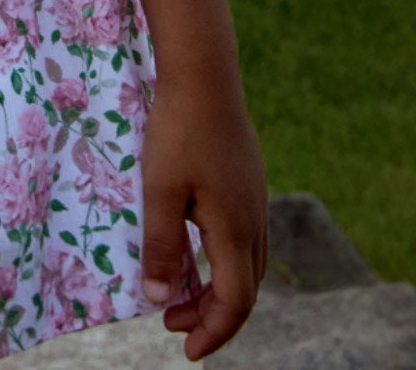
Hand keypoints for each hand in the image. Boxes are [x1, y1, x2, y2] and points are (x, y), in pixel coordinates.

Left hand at [139, 72, 267, 359]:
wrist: (204, 74)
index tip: (186, 351)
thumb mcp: (160, 192)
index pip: (235, 302)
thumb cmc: (178, 130)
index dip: (213, 332)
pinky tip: (197, 247)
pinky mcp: (248, 180)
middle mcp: (254, 219)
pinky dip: (223, 259)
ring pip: (248, 263)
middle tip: (173, 325)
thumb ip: (163, 248)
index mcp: (235, 229)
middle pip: (246, 288)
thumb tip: (161, 302)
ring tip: (181, 294)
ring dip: (219, 288)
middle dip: (213, 316)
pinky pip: (244, 236)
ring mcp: (255, 198)